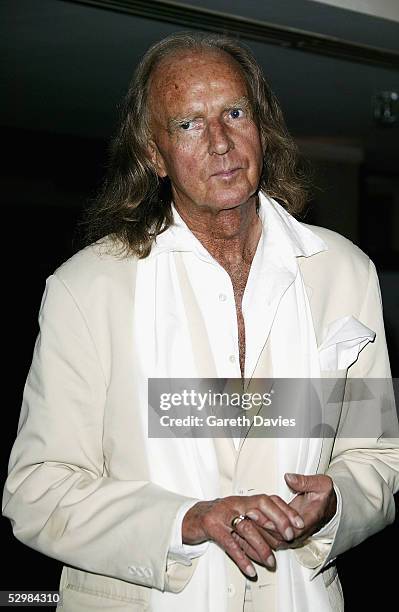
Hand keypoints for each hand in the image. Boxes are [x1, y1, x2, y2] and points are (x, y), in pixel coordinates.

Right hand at [182, 494, 303, 577]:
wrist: (192, 517)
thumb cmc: (219, 516)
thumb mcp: (239, 513)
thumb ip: (257, 520)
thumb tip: (280, 535)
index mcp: (244, 500)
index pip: (269, 499)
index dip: (285, 511)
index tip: (298, 524)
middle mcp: (235, 504)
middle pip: (260, 507)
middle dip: (277, 522)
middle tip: (288, 538)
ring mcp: (223, 515)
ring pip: (247, 528)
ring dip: (261, 547)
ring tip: (271, 562)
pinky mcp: (212, 528)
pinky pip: (230, 544)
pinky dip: (242, 558)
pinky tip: (251, 570)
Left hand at [251, 474, 336, 547]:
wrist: (327, 505)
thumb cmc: (324, 495)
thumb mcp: (321, 484)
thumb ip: (305, 482)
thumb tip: (289, 478)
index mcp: (310, 519)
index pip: (291, 529)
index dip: (275, 524)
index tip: (260, 514)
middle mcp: (301, 531)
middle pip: (279, 537)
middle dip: (262, 527)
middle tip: (247, 514)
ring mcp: (293, 534)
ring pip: (273, 540)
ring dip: (259, 531)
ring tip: (245, 519)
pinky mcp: (286, 533)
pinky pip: (272, 538)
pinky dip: (261, 533)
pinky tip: (250, 523)